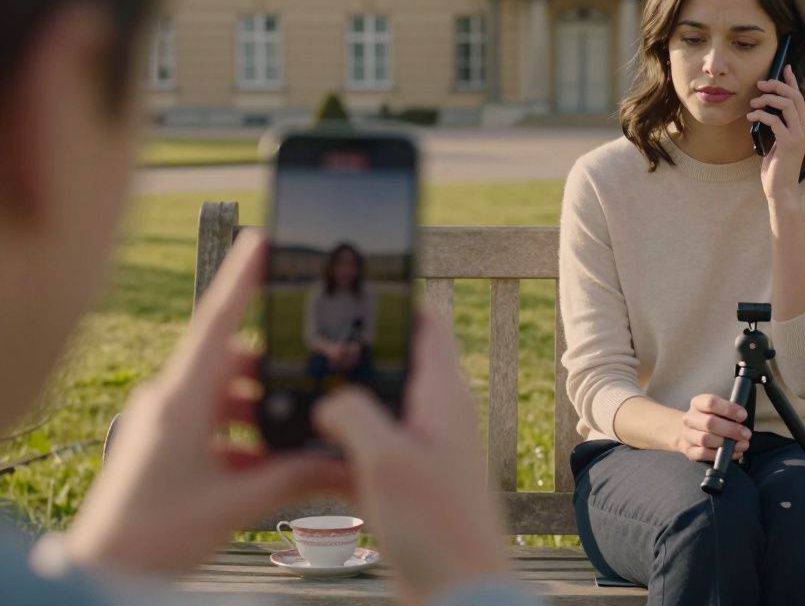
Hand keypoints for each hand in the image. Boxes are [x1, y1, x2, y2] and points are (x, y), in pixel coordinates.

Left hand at [65, 231, 348, 572]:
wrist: (103, 572)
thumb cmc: (152, 536)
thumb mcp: (235, 505)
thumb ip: (294, 477)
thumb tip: (346, 462)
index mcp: (179, 401)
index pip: (216, 325)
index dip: (241, 280)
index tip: (261, 240)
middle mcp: (168, 403)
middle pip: (229, 363)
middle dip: (273, 366)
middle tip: (313, 365)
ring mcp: (164, 426)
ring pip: (223, 397)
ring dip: (261, 408)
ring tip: (300, 425)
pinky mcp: (165, 450)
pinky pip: (213, 427)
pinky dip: (246, 436)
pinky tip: (274, 460)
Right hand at [314, 311, 511, 604]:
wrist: (460, 595)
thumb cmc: (438, 527)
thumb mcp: (387, 460)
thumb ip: (354, 414)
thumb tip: (327, 397)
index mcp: (442, 394)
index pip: (426, 323)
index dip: (394, 299)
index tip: (351, 286)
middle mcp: (434, 414)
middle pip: (391, 360)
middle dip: (349, 349)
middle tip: (300, 340)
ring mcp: (420, 448)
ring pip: (373, 405)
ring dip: (337, 399)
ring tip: (287, 388)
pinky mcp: (404, 482)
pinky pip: (365, 448)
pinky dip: (336, 443)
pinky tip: (297, 447)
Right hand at [677, 394, 751, 462]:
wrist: (687, 432)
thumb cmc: (710, 419)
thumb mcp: (716, 409)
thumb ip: (728, 412)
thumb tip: (741, 418)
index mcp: (698, 403)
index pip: (711, 403)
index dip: (729, 409)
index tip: (743, 416)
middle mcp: (690, 418)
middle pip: (709, 422)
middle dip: (731, 429)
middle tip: (746, 434)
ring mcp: (688, 435)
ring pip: (705, 439)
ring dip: (726, 443)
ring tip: (742, 444)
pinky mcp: (689, 451)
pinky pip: (703, 454)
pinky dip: (720, 455)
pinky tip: (734, 453)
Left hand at [747, 64, 804, 202]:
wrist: (781, 189)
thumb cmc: (776, 168)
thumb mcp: (776, 143)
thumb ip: (776, 127)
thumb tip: (765, 110)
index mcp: (802, 128)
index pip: (800, 98)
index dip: (792, 81)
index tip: (785, 67)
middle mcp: (803, 129)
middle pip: (794, 97)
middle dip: (777, 86)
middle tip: (761, 85)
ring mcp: (798, 136)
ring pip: (787, 105)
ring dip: (767, 99)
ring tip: (753, 103)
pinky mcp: (788, 143)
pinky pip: (774, 120)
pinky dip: (761, 114)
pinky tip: (751, 116)